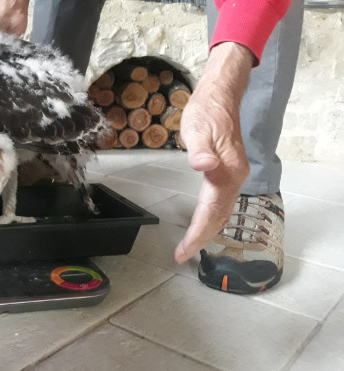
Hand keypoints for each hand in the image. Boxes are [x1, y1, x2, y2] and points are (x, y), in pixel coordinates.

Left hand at [174, 42, 253, 263]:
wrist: (221, 97)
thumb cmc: (206, 112)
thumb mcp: (197, 129)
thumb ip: (199, 151)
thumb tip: (204, 166)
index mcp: (226, 172)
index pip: (210, 212)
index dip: (197, 234)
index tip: (183, 251)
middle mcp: (235, 177)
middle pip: (219, 217)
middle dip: (201, 239)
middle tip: (182, 255)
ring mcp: (235, 175)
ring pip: (222, 212)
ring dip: (207, 231)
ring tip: (190, 246)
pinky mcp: (230, 172)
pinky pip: (222, 203)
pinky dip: (212, 218)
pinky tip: (204, 223)